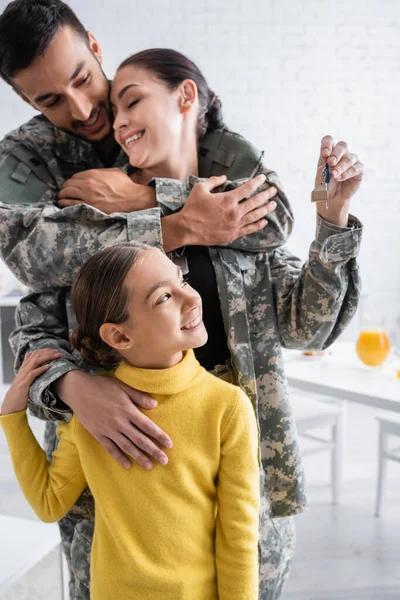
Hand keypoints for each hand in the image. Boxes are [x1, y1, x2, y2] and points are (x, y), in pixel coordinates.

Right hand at [1, 349, 60, 414]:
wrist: (10, 407)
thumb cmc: (19, 395)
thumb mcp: (23, 380)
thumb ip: (27, 369)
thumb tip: (29, 356)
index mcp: (23, 369)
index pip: (33, 354)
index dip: (44, 351)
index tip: (54, 350)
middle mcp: (22, 371)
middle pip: (35, 356)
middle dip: (48, 352)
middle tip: (58, 352)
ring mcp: (22, 377)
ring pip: (34, 362)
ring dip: (47, 357)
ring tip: (56, 356)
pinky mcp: (23, 385)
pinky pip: (32, 374)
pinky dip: (41, 369)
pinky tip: (48, 366)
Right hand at [55, 370, 172, 469]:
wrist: (78, 391)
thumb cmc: (102, 386)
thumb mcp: (122, 386)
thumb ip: (138, 396)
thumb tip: (155, 404)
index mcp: (128, 410)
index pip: (147, 426)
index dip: (159, 436)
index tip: (169, 444)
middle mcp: (120, 422)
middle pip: (140, 440)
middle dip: (153, 451)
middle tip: (164, 461)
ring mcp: (109, 430)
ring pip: (127, 447)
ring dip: (139, 457)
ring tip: (150, 466)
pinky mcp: (98, 435)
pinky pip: (111, 449)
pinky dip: (119, 457)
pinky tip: (128, 465)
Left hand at [58, 168, 156, 213]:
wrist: (132, 198)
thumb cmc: (126, 185)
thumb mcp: (113, 172)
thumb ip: (101, 172)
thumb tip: (97, 173)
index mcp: (92, 174)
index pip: (74, 177)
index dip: (72, 181)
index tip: (71, 185)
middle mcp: (87, 184)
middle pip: (68, 185)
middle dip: (64, 188)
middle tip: (63, 191)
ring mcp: (87, 197)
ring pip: (67, 195)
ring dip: (62, 196)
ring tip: (60, 198)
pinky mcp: (89, 207)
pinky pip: (72, 205)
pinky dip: (65, 204)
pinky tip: (64, 205)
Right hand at [162, 174, 277, 250]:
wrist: (187, 228)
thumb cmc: (192, 208)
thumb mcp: (200, 189)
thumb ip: (213, 181)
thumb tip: (224, 177)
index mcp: (228, 199)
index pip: (247, 188)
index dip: (257, 182)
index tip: (263, 178)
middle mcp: (235, 212)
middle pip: (255, 202)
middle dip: (266, 195)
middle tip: (274, 190)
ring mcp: (235, 224)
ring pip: (255, 216)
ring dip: (266, 209)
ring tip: (273, 204)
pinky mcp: (232, 234)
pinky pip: (249, 229)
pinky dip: (258, 225)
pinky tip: (264, 221)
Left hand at [315, 136, 363, 226]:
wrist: (331, 199)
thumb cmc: (324, 186)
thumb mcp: (320, 177)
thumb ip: (323, 168)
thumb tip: (328, 161)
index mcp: (329, 153)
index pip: (329, 140)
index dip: (327, 144)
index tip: (324, 154)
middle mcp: (341, 155)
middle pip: (342, 146)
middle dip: (336, 154)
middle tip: (330, 163)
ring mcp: (351, 161)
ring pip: (349, 158)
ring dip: (341, 167)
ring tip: (334, 176)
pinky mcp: (358, 170)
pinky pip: (356, 168)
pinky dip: (347, 173)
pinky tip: (340, 178)